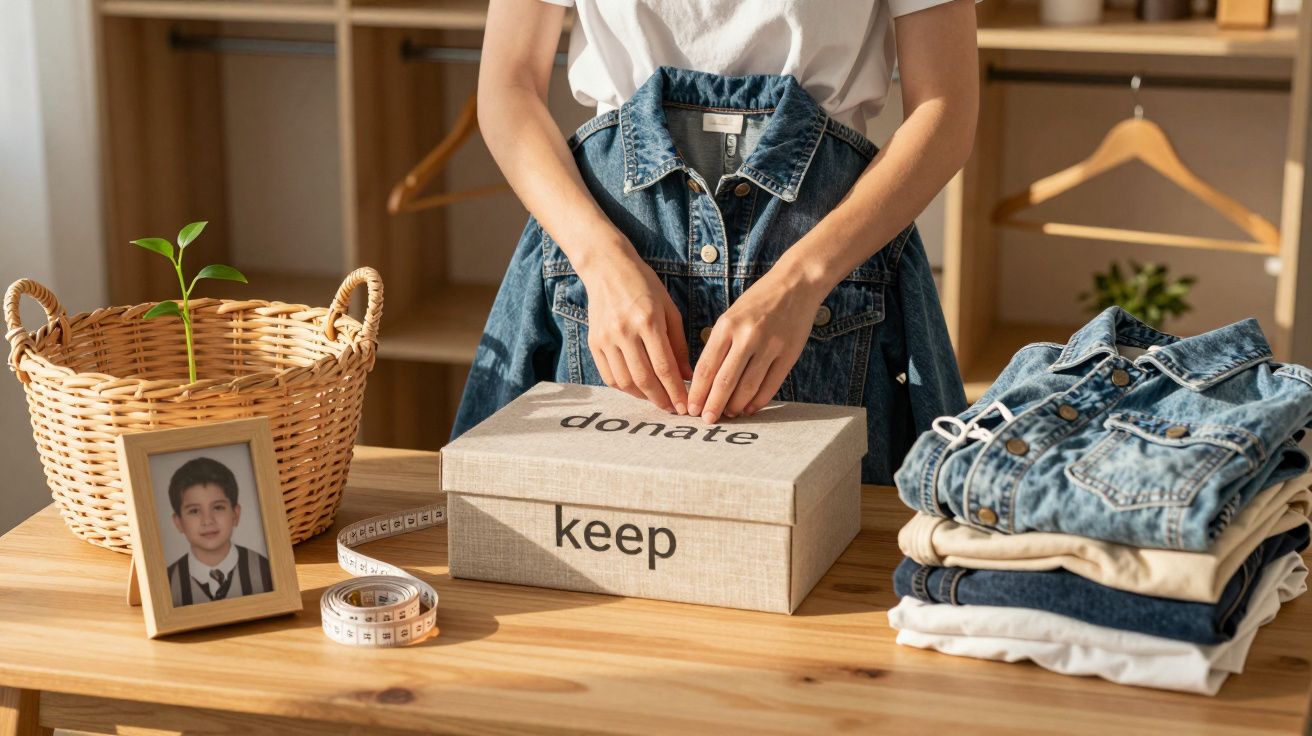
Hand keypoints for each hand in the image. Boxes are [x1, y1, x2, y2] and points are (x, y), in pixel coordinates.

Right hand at [577, 247, 693, 413]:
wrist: (607, 268)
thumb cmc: (644, 285)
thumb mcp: (669, 309)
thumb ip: (678, 343)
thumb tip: (688, 375)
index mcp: (648, 321)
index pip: (664, 367)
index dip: (676, 391)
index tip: (684, 405)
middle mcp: (624, 331)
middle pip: (644, 379)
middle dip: (661, 399)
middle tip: (673, 408)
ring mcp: (606, 338)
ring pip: (625, 381)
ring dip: (643, 396)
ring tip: (657, 399)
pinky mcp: (593, 342)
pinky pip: (608, 375)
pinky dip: (624, 387)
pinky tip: (637, 388)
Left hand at [687, 269, 826, 422]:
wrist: (795, 284)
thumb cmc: (758, 302)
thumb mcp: (731, 316)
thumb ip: (719, 344)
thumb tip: (705, 381)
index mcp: (727, 325)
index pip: (706, 367)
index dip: (697, 392)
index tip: (691, 408)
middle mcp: (747, 336)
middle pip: (725, 381)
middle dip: (713, 405)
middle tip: (707, 419)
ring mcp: (769, 346)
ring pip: (747, 387)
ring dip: (735, 406)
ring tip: (728, 414)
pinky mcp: (788, 354)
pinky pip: (770, 385)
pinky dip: (758, 400)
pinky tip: (749, 408)